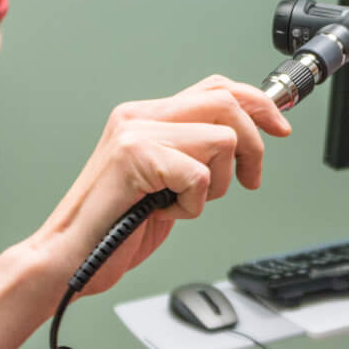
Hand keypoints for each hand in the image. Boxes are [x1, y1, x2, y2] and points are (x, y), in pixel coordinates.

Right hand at [30, 77, 290, 296]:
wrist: (69, 259)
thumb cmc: (114, 228)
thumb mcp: (166, 182)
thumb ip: (194, 153)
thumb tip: (245, 139)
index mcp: (145, 116)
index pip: (216, 88)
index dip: (257, 104)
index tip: (279, 127)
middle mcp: (139, 116)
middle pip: (225, 102)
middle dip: (253, 144)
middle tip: (249, 179)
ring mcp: (135, 134)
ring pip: (221, 139)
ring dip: (217, 183)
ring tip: (185, 203)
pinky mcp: (135, 158)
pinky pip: (199, 175)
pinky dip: (193, 205)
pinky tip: (167, 213)